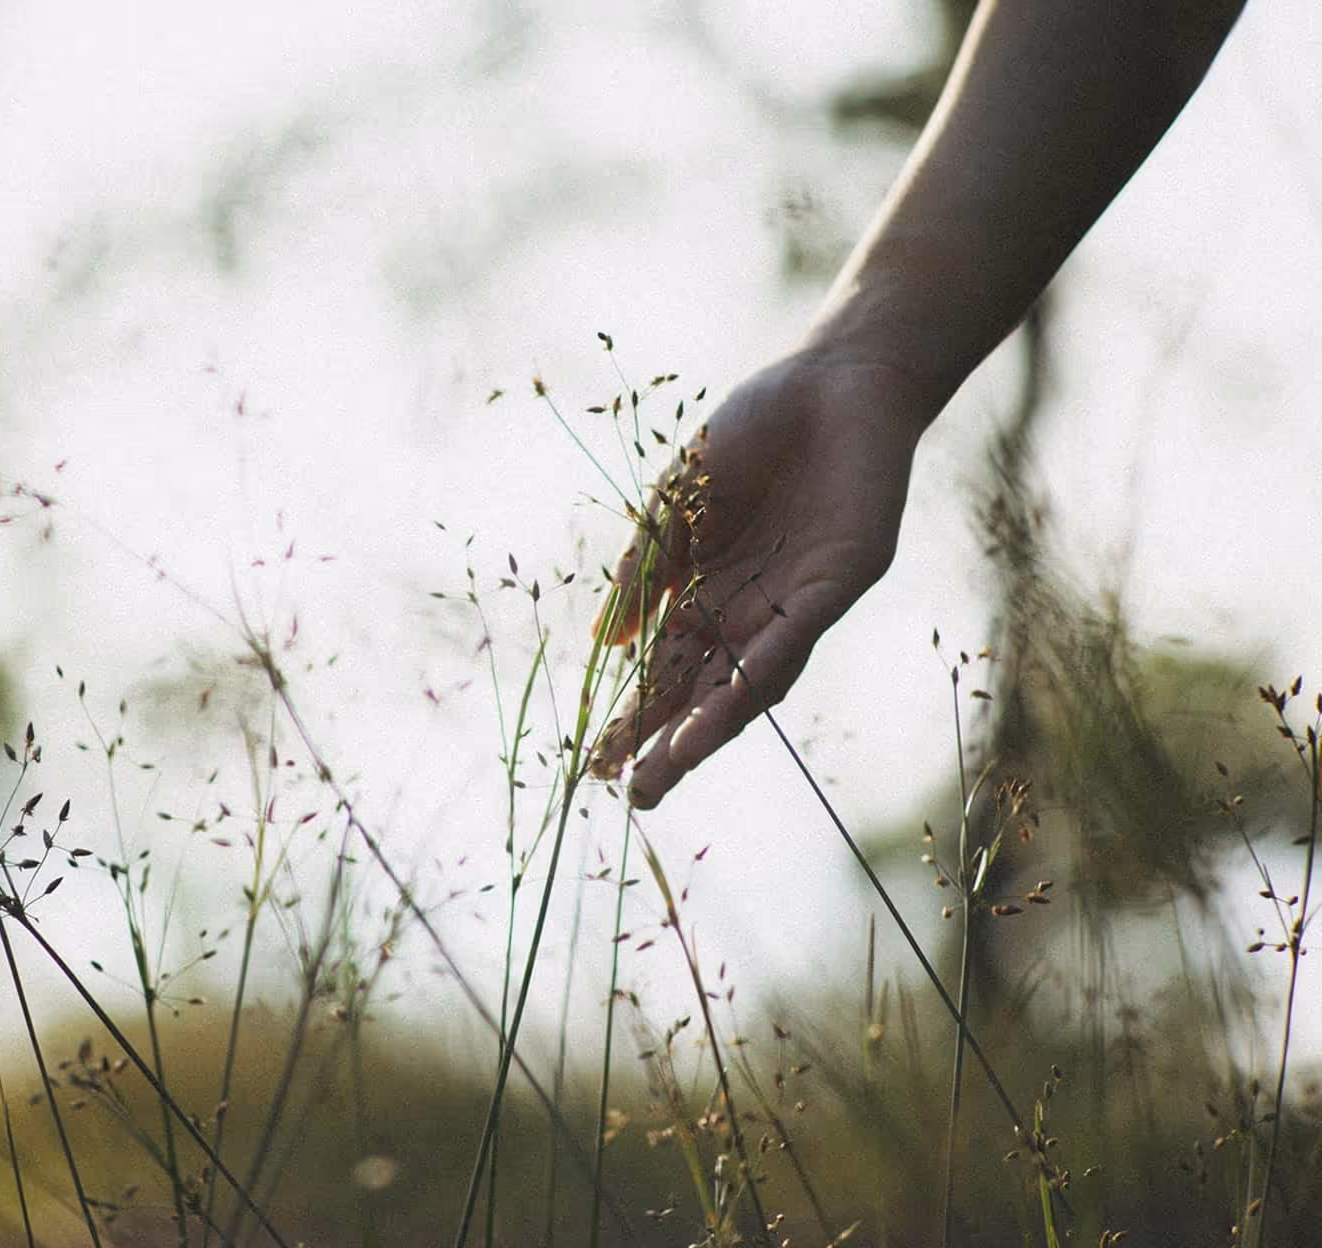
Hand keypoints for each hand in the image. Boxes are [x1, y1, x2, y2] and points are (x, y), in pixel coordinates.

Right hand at [587, 350, 937, 808]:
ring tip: (674, 766)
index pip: (665, 672)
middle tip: (635, 795)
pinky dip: (760, 671)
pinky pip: (796, 636)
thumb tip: (606, 641)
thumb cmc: (752, 433)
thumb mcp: (675, 504)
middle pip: (705, 692)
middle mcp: (753, 613)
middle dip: (670, 743)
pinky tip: (729, 704)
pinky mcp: (839, 580)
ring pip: (752, 680)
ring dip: (714, 725)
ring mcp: (797, 603)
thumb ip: (642, 569)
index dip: (633, 716)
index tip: (593, 761)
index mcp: (708, 596)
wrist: (833, 378)